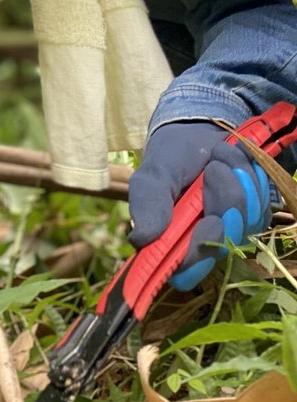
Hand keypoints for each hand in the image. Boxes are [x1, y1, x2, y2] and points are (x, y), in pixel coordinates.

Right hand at [128, 120, 271, 290]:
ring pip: (247, 222)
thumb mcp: (153, 174)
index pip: (186, 272)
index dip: (199, 254)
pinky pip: (263, 206)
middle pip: (224, 244)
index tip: (211, 221)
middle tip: (214, 169)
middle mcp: (203, 241)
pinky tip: (236, 162)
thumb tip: (140, 239)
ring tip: (220, 158)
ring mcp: (231, 229)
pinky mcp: (253, 215)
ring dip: (238, 183)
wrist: (200, 129)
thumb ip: (148, 203)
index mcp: (173, 241)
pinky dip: (251, 178)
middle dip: (225, 202)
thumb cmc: (171, 155)